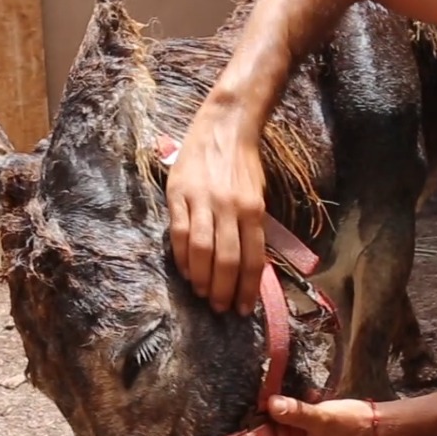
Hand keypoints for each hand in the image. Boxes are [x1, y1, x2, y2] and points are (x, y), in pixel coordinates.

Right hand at [161, 115, 267, 315]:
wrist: (224, 127)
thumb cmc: (242, 166)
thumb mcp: (257, 196)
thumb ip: (252, 228)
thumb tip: (248, 267)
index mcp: (253, 210)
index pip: (251, 259)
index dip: (247, 288)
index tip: (243, 309)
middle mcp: (229, 208)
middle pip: (226, 259)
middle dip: (224, 290)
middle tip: (221, 308)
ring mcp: (202, 201)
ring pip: (201, 250)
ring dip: (202, 278)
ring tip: (204, 295)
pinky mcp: (179, 194)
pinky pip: (178, 233)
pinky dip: (181, 257)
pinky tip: (185, 272)